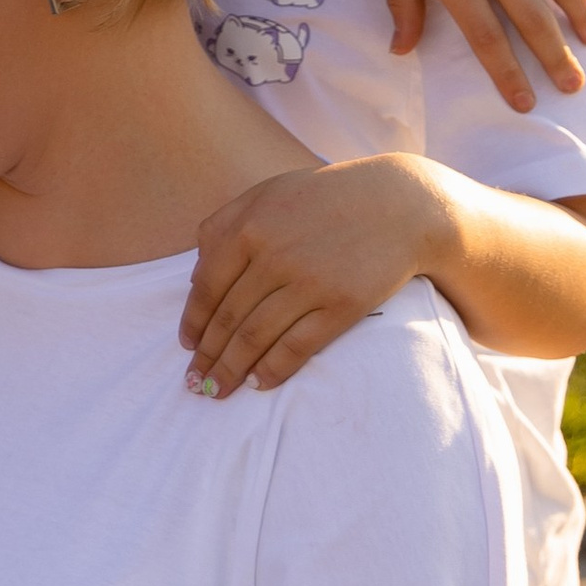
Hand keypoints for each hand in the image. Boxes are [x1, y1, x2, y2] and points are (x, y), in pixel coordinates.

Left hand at [179, 156, 450, 395]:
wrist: (399, 203)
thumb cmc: (326, 198)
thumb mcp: (267, 194)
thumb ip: (223, 225)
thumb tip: (193, 277)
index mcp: (248, 226)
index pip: (207, 286)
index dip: (193, 322)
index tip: (186, 345)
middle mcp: (273, 255)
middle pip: (228, 318)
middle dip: (206, 356)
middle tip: (193, 382)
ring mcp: (308, 282)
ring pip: (255, 337)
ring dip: (231, 371)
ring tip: (216, 391)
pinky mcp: (342, 305)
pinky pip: (297, 347)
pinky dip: (273, 370)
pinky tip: (258, 384)